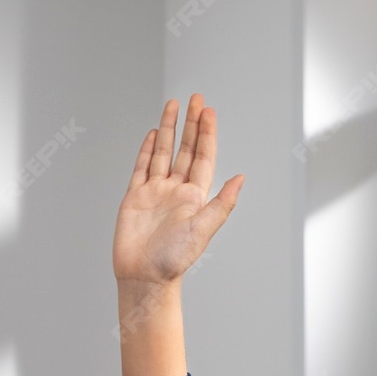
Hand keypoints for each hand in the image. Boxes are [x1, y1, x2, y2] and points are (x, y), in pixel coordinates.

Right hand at [112, 95, 242, 288]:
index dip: (206, 134)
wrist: (143, 276)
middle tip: (196, 99)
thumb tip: (241, 178)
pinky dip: (146, 149)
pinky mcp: (135, 197)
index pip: (202, 157)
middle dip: (191, 123)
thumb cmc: (174, 259)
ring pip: (163, 152)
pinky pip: (142, 167)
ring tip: (173, 105)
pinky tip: (152, 134)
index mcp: (194, 196)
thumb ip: (222, 203)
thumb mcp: (203, 229)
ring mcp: (155, 192)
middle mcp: (176, 190)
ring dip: (168, 129)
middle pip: (185, 149)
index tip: (208, 111)